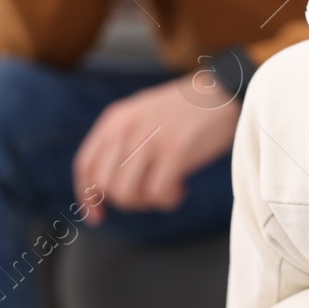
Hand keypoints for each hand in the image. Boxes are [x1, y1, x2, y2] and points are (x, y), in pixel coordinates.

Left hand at [72, 77, 239, 223]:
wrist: (223, 91)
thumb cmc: (186, 108)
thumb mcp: (142, 113)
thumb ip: (121, 139)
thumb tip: (105, 183)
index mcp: (115, 119)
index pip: (85, 166)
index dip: (87, 196)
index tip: (97, 215)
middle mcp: (127, 129)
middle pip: (105, 186)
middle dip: (126, 200)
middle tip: (150, 194)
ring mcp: (150, 140)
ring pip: (128, 194)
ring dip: (148, 202)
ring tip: (168, 189)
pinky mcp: (175, 152)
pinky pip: (158, 194)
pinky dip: (168, 200)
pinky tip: (182, 187)